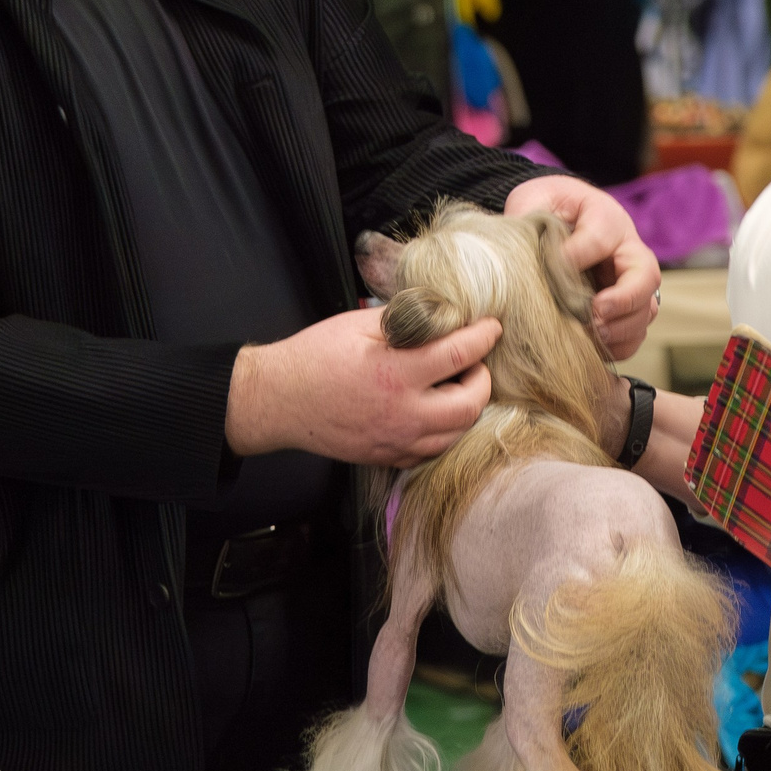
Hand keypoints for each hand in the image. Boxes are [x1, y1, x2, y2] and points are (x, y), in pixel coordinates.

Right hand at [228, 306, 500, 466]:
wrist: (278, 400)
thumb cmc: (314, 357)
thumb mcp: (359, 325)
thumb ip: (404, 321)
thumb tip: (440, 314)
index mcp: (396, 374)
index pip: (460, 354)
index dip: (484, 336)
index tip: (492, 326)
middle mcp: (403, 414)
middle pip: (471, 404)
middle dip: (482, 378)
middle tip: (473, 361)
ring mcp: (396, 441)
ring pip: (456, 433)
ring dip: (466, 408)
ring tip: (456, 385)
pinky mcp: (386, 456)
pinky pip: (431, 450)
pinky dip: (443, 431)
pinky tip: (434, 411)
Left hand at [503, 174, 660, 357]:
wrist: (552, 219)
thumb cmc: (545, 208)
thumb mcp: (535, 199)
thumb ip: (529, 214)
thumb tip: (528, 252)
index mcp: (606, 217)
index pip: (603, 235)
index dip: (580, 253)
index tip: (554, 265)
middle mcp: (627, 250)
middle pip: (646, 276)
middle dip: (623, 300)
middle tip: (594, 313)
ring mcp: (630, 282)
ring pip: (646, 309)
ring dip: (622, 328)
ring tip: (592, 333)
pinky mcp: (624, 309)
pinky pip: (634, 334)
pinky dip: (618, 346)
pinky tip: (592, 346)